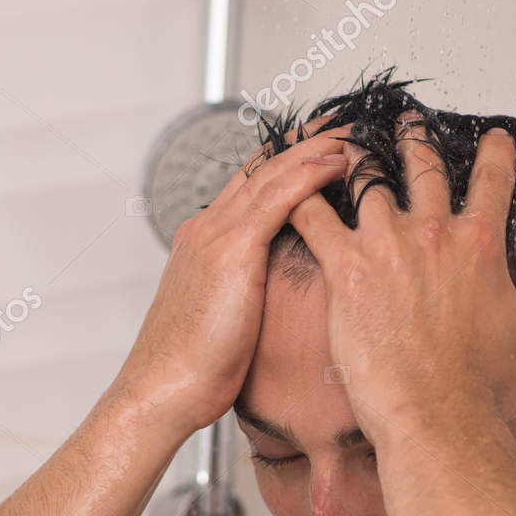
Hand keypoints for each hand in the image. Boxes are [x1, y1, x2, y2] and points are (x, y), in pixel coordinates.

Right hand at [117, 130, 349, 437]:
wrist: (162, 391)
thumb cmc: (191, 374)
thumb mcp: (222, 324)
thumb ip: (241, 300)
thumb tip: (263, 309)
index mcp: (203, 245)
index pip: (249, 188)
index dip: (286, 165)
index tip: (319, 150)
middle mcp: (207, 229)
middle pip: (261, 168)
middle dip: (304, 142)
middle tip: (344, 124)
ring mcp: (216, 235)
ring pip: (273, 172)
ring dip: (315, 147)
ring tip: (354, 133)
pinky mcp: (231, 251)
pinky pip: (278, 197)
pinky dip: (311, 173)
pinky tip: (340, 162)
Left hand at [287, 124, 515, 435]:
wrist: (437, 419)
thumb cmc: (484, 392)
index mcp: (480, 244)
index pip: (493, 178)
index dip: (495, 153)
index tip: (493, 139)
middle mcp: (434, 233)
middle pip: (423, 166)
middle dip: (416, 140)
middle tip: (408, 126)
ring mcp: (387, 247)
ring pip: (365, 180)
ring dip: (354, 160)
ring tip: (342, 148)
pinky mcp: (347, 271)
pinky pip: (314, 219)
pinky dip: (301, 198)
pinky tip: (289, 189)